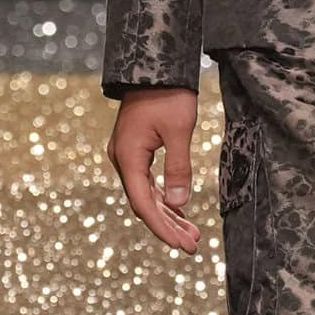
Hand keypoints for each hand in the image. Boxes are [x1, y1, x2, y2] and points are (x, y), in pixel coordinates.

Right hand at [106, 85, 202, 250]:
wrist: (155, 67)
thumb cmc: (169, 95)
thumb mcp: (179, 130)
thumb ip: (178, 167)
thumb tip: (178, 204)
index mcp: (128, 157)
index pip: (143, 203)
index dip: (161, 227)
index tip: (180, 245)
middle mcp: (123, 160)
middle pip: (143, 203)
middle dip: (167, 226)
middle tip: (192, 246)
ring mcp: (127, 156)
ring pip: (146, 195)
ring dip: (167, 215)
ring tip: (191, 235)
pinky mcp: (135, 152)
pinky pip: (147, 183)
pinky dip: (163, 199)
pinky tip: (179, 212)